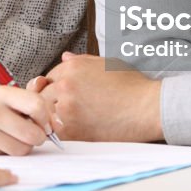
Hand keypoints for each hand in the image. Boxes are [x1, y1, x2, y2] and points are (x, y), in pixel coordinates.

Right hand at [0, 85, 57, 154]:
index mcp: (2, 93)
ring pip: (23, 149)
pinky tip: (1, 142)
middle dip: (39, 137)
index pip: (37, 105)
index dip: (47, 118)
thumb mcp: (6, 97)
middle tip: (33, 133)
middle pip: (33, 134)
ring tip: (15, 137)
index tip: (45, 122)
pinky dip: (10, 152)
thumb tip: (57, 125)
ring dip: (25, 147)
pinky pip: (9, 157)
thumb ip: (32, 105)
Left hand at [40, 52, 162, 141]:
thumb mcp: (107, 63)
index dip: (54, 87)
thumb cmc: (132, 87)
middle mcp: (65, 85)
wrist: (148, 108)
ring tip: (72, 120)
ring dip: (53, 117)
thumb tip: (64, 58)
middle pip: (42, 95)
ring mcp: (66, 108)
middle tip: (66, 110)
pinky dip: (60, 132)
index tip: (63, 95)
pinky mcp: (72, 130)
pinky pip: (54, 132)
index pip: (48, 77)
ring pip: (45, 114)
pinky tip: (75, 130)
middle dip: (51, 102)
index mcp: (72, 67)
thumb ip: (81, 61)